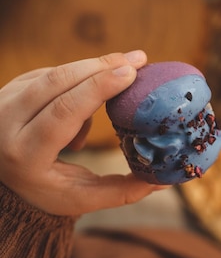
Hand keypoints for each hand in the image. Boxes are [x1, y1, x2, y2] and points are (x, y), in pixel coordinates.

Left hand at [0, 51, 167, 215]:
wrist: (2, 177)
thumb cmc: (47, 189)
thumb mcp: (82, 198)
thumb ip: (123, 191)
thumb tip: (167, 180)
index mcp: (25, 155)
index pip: (62, 112)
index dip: (97, 88)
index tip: (129, 72)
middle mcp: (6, 124)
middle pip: (57, 83)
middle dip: (101, 67)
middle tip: (138, 60)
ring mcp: (4, 101)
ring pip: (55, 73)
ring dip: (94, 68)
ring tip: (127, 67)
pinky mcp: (10, 87)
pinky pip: (53, 74)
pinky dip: (80, 79)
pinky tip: (95, 90)